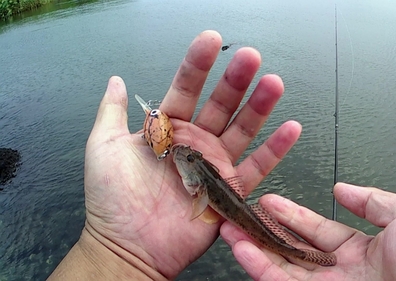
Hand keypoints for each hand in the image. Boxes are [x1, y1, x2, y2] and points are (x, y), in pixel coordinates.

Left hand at [50, 30, 301, 279]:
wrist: (127, 247)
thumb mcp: (103, 147)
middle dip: (235, 80)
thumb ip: (112, 111)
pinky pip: (257, 168)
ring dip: (259, 107)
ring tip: (273, 83)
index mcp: (168, 130)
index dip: (198, 65)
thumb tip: (116, 80)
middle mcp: (195, 143)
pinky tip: (290, 128)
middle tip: (251, 57)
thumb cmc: (111, 200)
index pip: (186, 89)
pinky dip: (275, 150)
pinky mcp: (230, 190)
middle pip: (221, 105)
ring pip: (242, 129)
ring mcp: (215, 165)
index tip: (210, 41)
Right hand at [221, 183, 395, 280]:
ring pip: (280, 266)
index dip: (292, 213)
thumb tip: (342, 188)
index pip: (316, 229)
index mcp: (361, 250)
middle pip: (292, 248)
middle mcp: (340, 271)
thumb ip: (371, 200)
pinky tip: (243, 249)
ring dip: (253, 247)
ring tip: (230, 228)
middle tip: (240, 213)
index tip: (271, 199)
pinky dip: (259, 266)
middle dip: (264, 230)